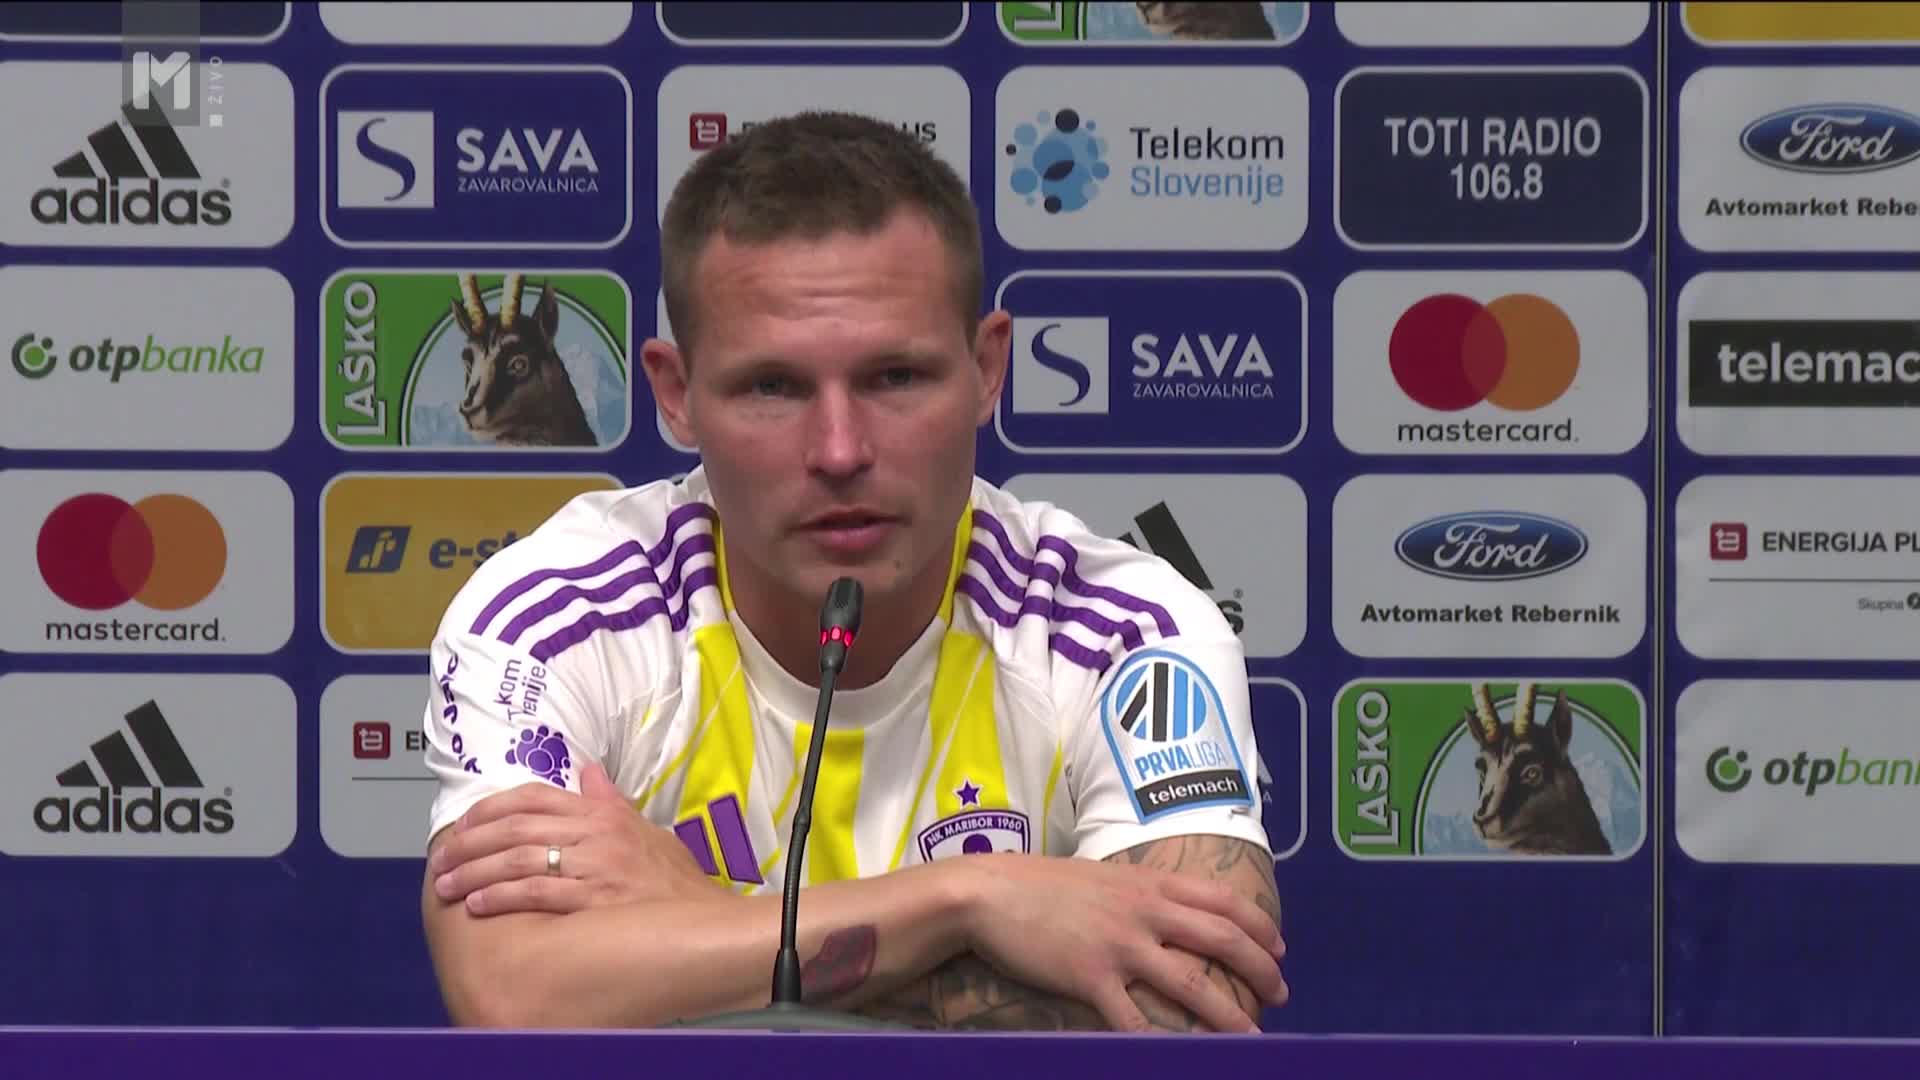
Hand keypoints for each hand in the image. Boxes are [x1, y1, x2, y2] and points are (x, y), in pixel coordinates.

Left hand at [428, 761, 719, 915]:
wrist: (705, 921)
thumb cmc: (675, 883)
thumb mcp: (647, 832)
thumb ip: (612, 803)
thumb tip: (590, 771)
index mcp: (602, 814)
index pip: (533, 798)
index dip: (489, 809)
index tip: (462, 825)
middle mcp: (594, 834)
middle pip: (516, 828)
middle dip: (470, 844)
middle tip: (440, 860)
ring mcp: (594, 866)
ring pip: (519, 859)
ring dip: (475, 872)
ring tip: (447, 886)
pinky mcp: (594, 899)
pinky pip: (538, 893)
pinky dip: (503, 897)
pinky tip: (478, 904)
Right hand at [957, 852, 1285, 1033]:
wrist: (989, 892)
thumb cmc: (1040, 884)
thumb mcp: (1101, 876)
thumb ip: (1138, 892)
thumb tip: (1168, 909)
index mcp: (1148, 883)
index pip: (1223, 899)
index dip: (1258, 925)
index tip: (1278, 948)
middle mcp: (1144, 911)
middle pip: (1221, 939)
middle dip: (1260, 969)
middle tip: (1280, 994)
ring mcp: (1119, 945)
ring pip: (1192, 983)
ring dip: (1229, 1016)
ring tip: (1252, 1039)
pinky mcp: (1091, 977)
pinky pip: (1134, 1019)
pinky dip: (1162, 1044)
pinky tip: (1180, 1059)